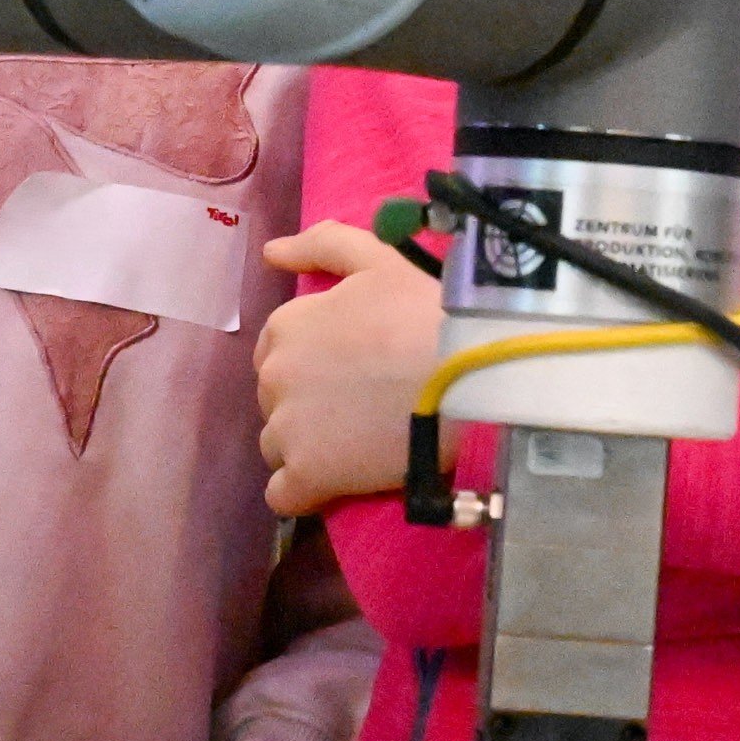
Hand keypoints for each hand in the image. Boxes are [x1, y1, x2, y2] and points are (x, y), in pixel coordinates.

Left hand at [256, 222, 443, 514]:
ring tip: (359, 449)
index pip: (277, 355)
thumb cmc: (427, 313)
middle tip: (364, 410)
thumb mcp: (379, 261)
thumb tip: (271, 251)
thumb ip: (323, 245)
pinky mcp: (307, 475)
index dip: (312, 366)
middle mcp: (274, 377)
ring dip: (308, 450)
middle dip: (309, 407)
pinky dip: (305, 493)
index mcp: (287, 326)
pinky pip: (283, 496)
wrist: (468, 375)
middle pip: (276, 402)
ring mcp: (286, 429)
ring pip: (278, 447)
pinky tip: (337, 486)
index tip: (352, 374)